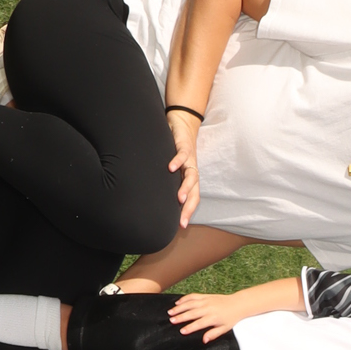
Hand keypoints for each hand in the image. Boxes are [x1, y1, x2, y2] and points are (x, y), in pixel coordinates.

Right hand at [166, 109, 201, 225]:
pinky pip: (182, 155)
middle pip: (194, 192)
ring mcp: (188, 158)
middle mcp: (191, 170)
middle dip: (189, 207)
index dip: (188, 212)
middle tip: (182, 221)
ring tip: (179, 199)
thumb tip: (156, 196)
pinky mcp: (183, 145)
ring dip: (186, 188)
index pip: (192, 198)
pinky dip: (177, 161)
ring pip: (191, 176)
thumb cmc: (175, 148)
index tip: (181, 226)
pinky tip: (170, 168)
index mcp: (189, 177)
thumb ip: (168, 180)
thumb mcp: (173, 167)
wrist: (182, 122)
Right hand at [167, 288, 245, 343]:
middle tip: (171, 320)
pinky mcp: (205, 296)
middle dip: (181, 317)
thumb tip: (204, 340)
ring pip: (190, 303)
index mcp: (213, 318)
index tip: (181, 331)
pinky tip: (178, 302)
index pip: (199, 324)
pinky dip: (185, 298)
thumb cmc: (231, 318)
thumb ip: (213, 334)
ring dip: (179, 307)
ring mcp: (206, 301)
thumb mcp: (224, 329)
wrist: (237, 304)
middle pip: (192, 313)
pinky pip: (193, 296)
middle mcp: (208, 308)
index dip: (190, 328)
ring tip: (170, 312)